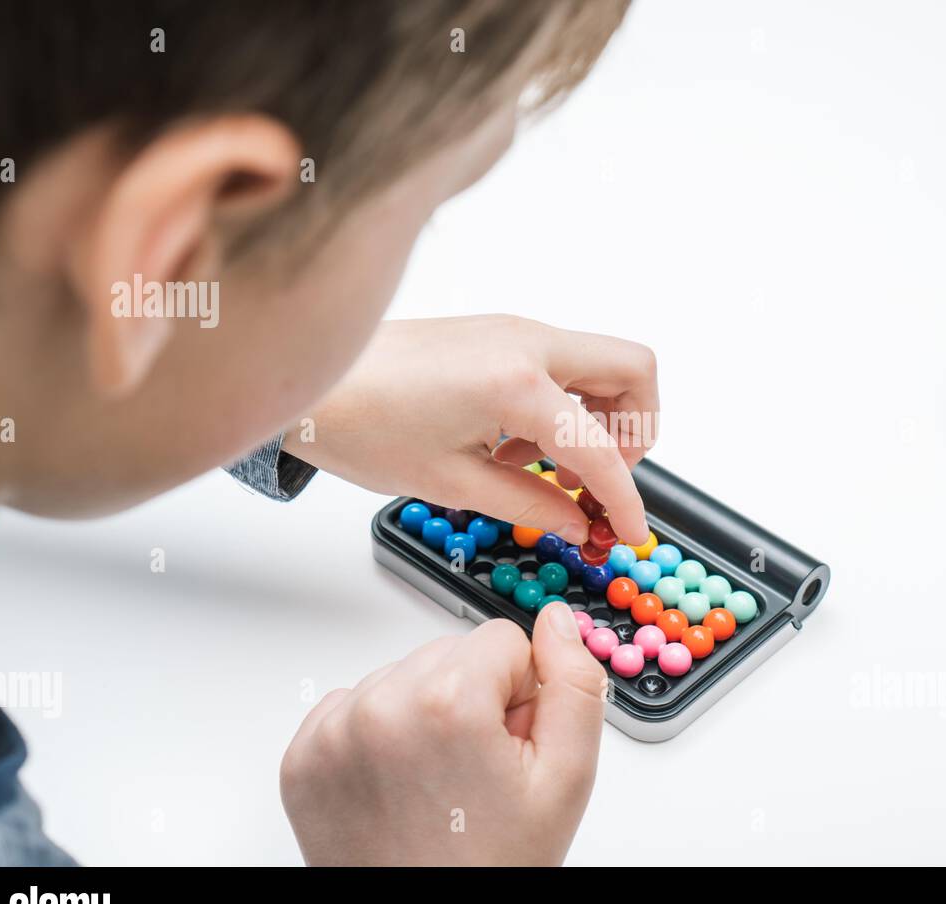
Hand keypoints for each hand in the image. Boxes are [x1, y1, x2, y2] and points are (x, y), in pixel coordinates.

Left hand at [280, 602, 606, 865]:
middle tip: (476, 774)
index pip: (503, 640)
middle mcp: (378, 707)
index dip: (520, 696)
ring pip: (403, 676)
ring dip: (425, 715)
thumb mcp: (566, 778)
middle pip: (450, 655)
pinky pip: (355, 706)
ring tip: (437, 783)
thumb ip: (573, 684)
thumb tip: (556, 621)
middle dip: (473, 700)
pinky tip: (399, 784)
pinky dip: (380, 735)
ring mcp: (332, 733)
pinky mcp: (303, 756)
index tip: (508, 748)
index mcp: (445, 703)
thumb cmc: (490, 866)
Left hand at [283, 315, 657, 544]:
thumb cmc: (362, 425)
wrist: (310, 382)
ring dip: (597, 419)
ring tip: (543, 470)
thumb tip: (577, 524)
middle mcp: (527, 342)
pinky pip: (563, 362)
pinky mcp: (498, 333)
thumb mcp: (451, 482)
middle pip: (633, 370)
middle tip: (602, 482)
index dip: (625, 498)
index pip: (602, 447)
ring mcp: (514, 330)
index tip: (629, 531)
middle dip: (636, 432)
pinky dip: (565, 404)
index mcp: (517, 383)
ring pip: (602, 363)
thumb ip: (529, 505)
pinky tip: (516, 445)